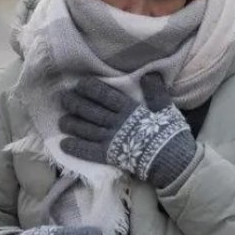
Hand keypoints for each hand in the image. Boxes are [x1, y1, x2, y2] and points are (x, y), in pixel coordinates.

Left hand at [60, 73, 196, 187]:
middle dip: (76, 104)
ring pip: (86, 129)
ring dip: (72, 124)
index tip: (80, 84)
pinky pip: (88, 151)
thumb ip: (156, 92)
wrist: (172, 161)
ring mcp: (111, 140)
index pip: (105, 95)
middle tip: (63, 99)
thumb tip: (150, 74)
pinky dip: (75, 147)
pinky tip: (63, 144)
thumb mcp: (166, 109)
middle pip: (91, 111)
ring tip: (61, 120)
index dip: (91, 89)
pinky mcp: (109, 156)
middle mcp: (116, 123)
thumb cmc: (170, 134)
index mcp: (129, 109)